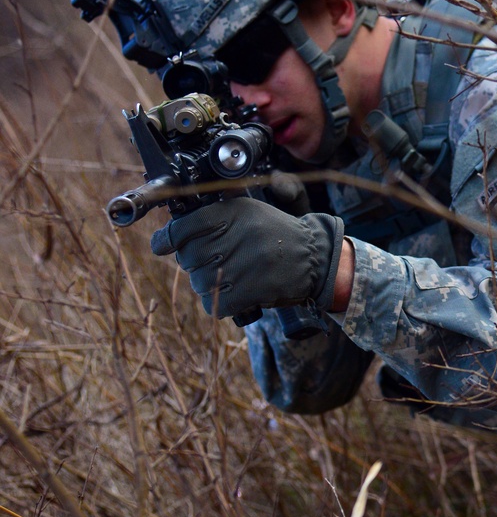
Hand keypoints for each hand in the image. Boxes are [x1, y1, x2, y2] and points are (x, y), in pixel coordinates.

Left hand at [150, 197, 344, 320]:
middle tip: (213, 264)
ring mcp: (244, 263)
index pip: (183, 228)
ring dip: (209, 287)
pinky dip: (221, 305)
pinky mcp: (252, 289)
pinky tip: (233, 297)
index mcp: (232, 213)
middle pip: (188, 259)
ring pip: (200, 283)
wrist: (315, 258)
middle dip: (195, 265)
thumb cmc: (277, 235)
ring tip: (227, 281)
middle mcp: (236, 235)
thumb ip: (215, 215)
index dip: (166, 240)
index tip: (161, 246)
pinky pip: (217, 304)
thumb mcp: (249, 211)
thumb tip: (172, 231)